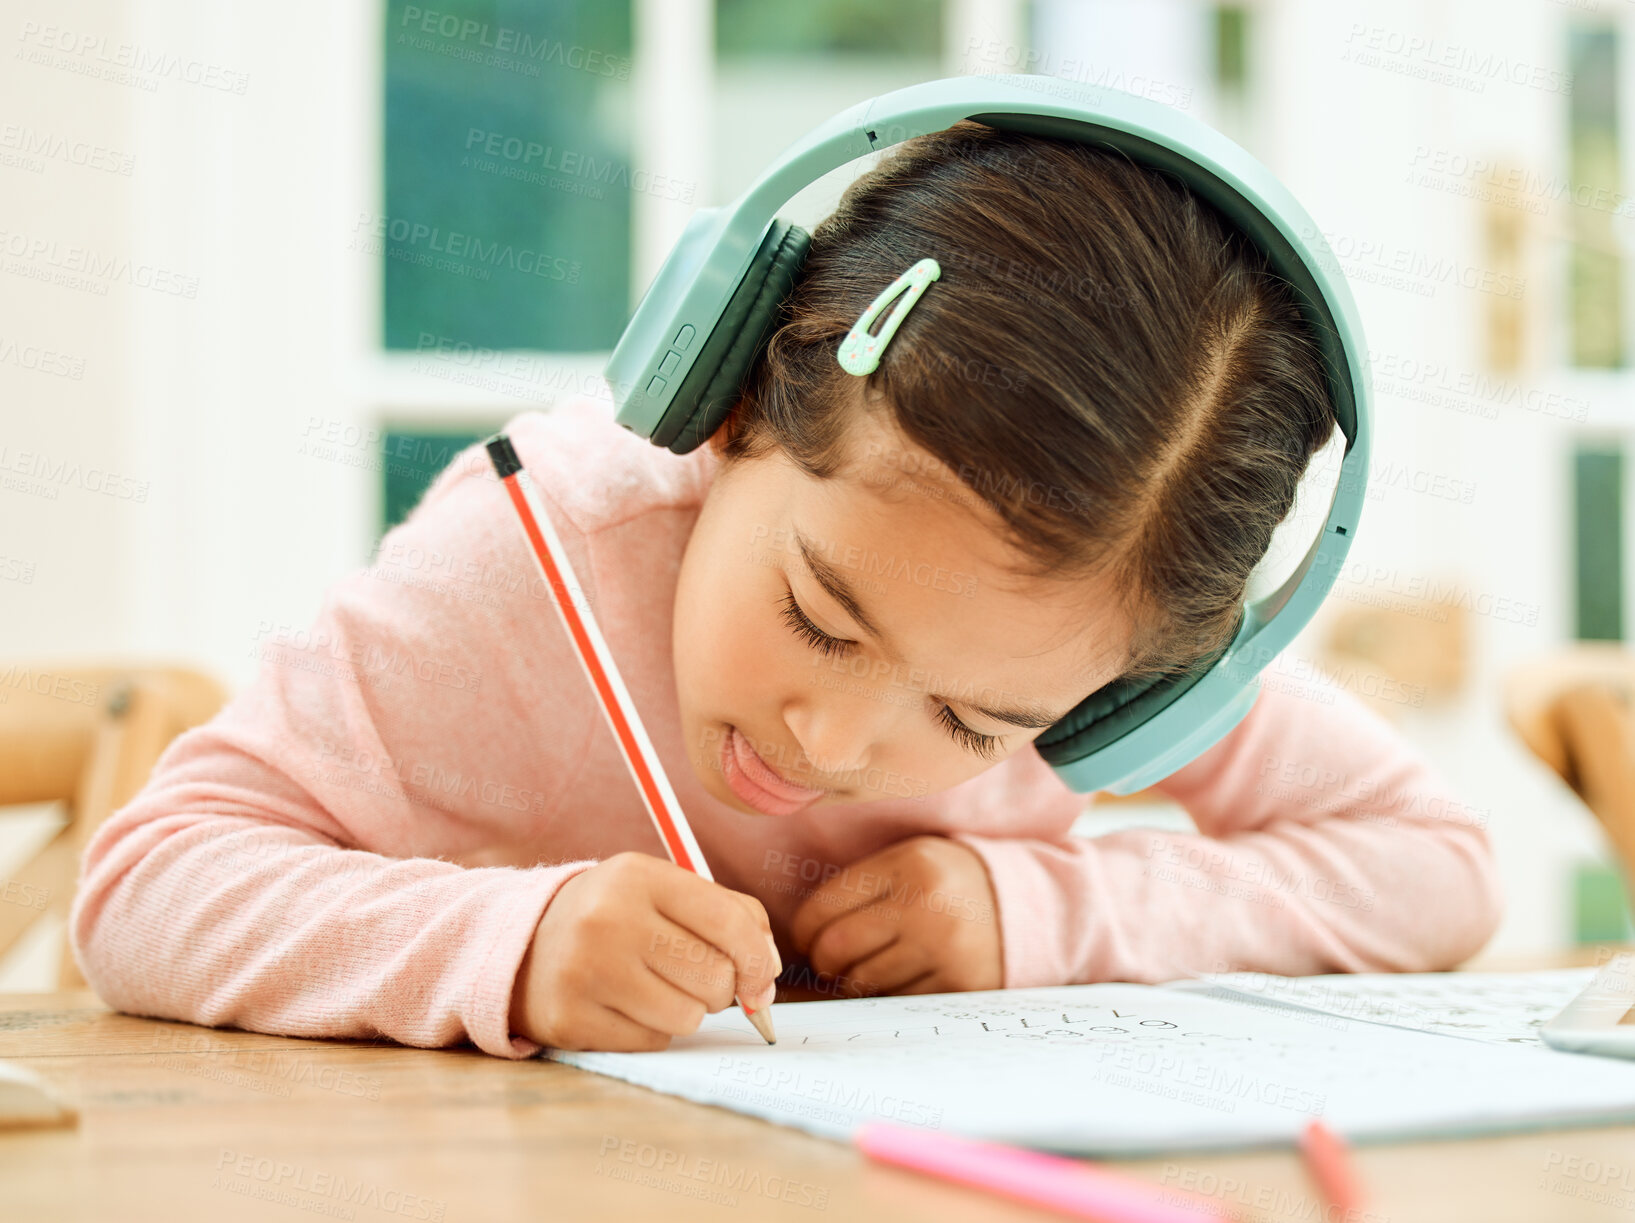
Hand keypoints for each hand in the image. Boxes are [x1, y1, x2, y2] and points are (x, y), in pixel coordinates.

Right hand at [510, 851, 780, 1050]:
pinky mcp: (571, 1020)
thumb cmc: (616, 918)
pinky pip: (652, 1042)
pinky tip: (625, 1006)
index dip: (761, 959)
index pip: (730, 922)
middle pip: (715, 977)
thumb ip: (729, 916)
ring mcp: (585, 971)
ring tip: (655, 988)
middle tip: (692, 976)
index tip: (763, 980)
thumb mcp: (663, 892)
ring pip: (688, 1017)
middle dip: (720, 987)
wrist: (523, 945)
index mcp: (639, 876)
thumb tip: (768, 976)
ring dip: (685, 1010)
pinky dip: (652, 1030)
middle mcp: (608, 919)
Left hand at [787, 835, 1001, 997]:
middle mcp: (925, 904)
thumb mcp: (911, 861)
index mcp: (908, 865)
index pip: (825, 905)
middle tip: (829, 961)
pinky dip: (890, 992)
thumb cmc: (950, 883)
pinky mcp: (958, 984)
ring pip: (863, 980)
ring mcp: (944, 948)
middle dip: (823, 961)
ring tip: (868, 965)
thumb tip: (803, 935)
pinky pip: (896, 999)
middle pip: (837, 948)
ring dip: (855, 980)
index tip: (806, 938)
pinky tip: (904, 973)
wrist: (1030, 904)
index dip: (804, 930)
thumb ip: (862, 886)